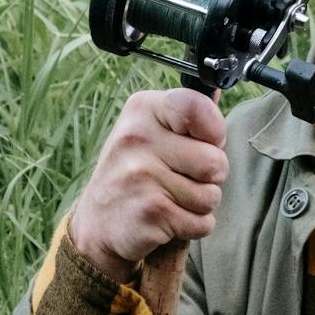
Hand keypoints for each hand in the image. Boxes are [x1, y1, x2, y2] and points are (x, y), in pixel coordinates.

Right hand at [69, 89, 227, 281]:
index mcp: (143, 110)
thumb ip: (187, 116)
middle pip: (216, 162)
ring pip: (211, 196)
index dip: (214, 132)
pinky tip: (167, 219)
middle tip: (182, 179)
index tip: (203, 142)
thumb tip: (216, 88)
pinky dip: (193, 227)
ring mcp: (141, 175)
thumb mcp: (152, 131)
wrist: (97, 223)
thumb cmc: (136, 173)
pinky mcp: (150, 211)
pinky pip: (202, 223)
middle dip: (211, 178)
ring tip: (171, 199)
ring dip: (200, 205)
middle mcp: (138, 138)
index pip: (198, 108)